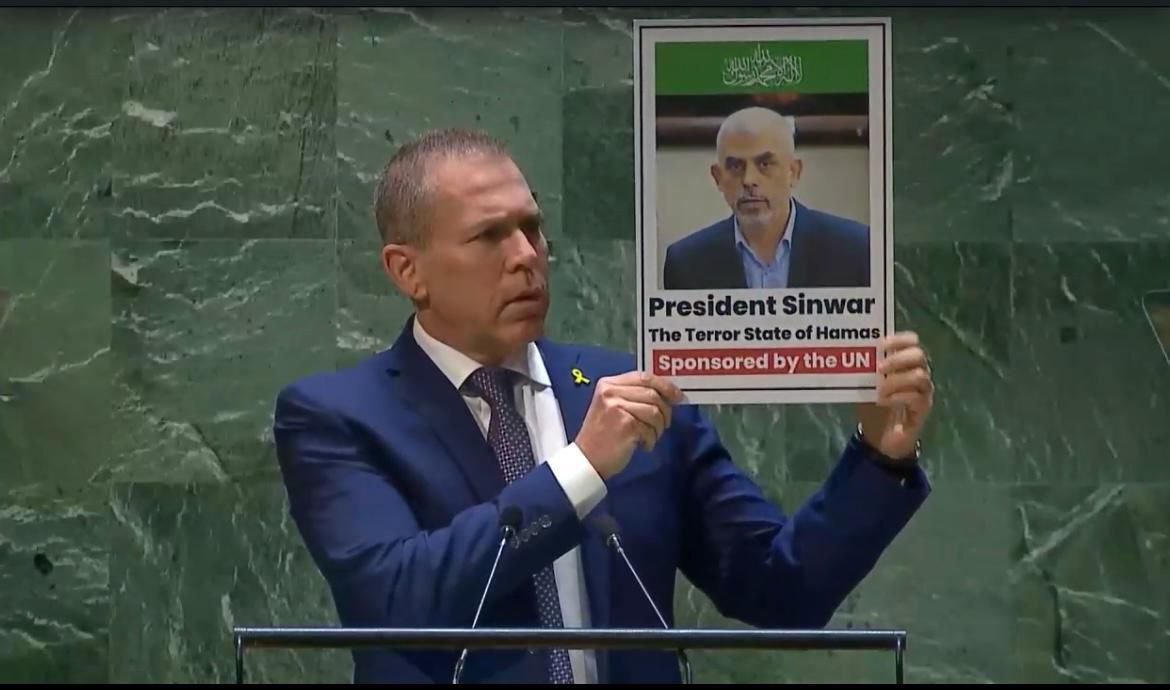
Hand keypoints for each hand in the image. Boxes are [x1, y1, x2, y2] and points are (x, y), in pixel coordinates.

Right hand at [575, 371, 685, 479]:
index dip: (665, 385)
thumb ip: (634, 395)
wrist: (587, 459)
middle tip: (665, 423)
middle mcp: (611, 392)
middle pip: (653, 393)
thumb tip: (668, 393)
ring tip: (651, 436)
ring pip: (655, 411)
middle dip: (665, 410)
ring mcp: (617, 407)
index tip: (678, 396)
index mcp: (608, 384)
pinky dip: (651, 439)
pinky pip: (650, 428)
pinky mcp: (625, 425)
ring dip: (659, 427)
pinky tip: (643, 444)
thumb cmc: (603, 435)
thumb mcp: (613, 406)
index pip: (644, 376)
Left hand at [855, 332, 933, 461]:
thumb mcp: (864, 386)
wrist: (879, 438)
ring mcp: (923, 390)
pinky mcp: (923, 408)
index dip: (898, 339)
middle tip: (879, 368)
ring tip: (879, 389)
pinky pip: (917, 397)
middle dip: (897, 359)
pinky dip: (898, 396)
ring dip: (896, 380)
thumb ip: (863, 370)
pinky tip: (884, 400)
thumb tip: (850, 351)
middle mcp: (918, 372)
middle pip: (919, 355)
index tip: (881, 345)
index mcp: (904, 362)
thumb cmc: (873, 406)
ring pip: (920, 375)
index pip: (911, 340)